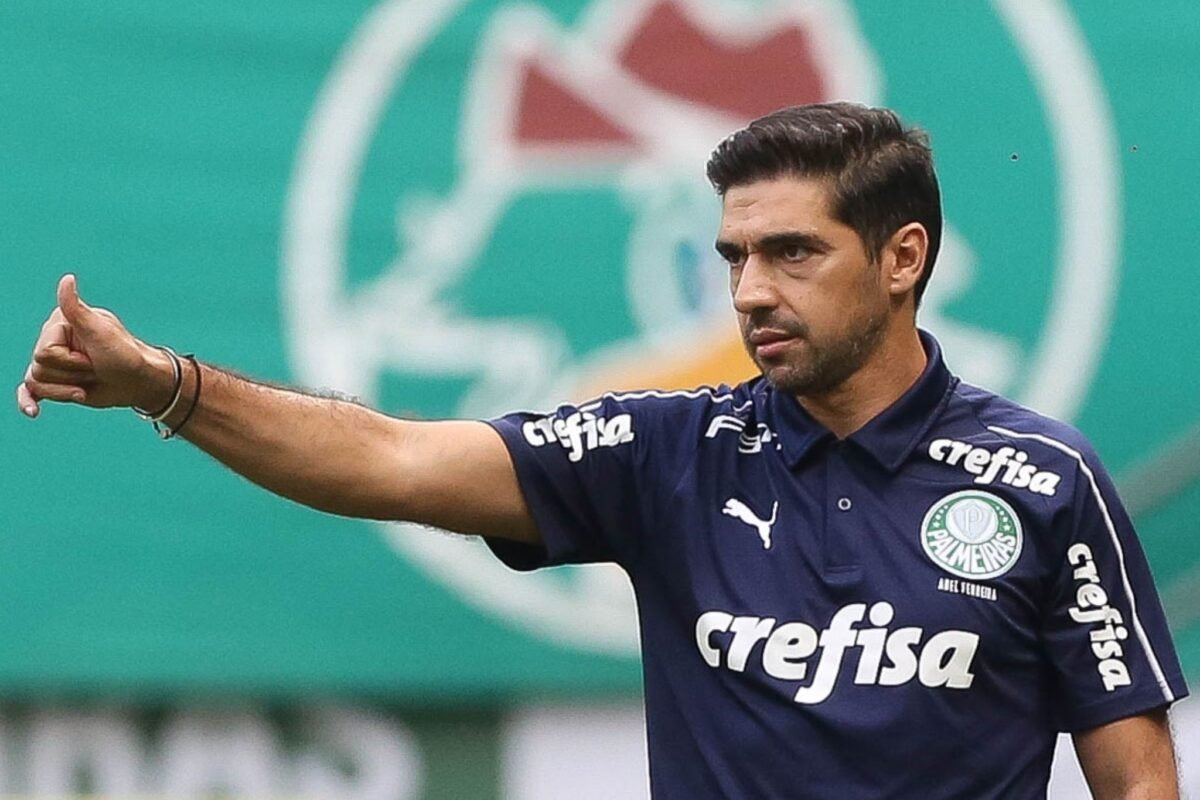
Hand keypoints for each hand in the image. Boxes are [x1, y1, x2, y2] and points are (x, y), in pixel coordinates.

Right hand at [16, 275, 170, 417]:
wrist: (138, 382)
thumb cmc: (124, 355)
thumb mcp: (100, 332)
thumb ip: (76, 309)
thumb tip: (67, 279)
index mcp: (60, 324)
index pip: (45, 352)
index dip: (71, 361)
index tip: (94, 357)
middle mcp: (53, 341)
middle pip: (39, 369)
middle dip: (72, 375)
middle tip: (95, 369)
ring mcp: (54, 363)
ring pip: (37, 383)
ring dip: (66, 390)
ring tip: (89, 383)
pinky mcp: (55, 382)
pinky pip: (29, 391)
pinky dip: (27, 400)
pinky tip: (32, 411)